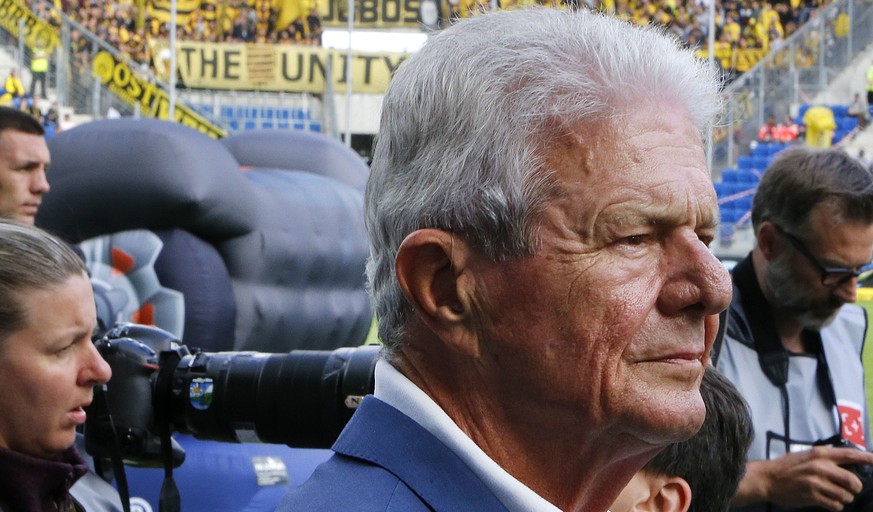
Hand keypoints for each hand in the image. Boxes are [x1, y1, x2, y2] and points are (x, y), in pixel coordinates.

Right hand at [734, 446, 872, 510]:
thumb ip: (824, 457)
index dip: (867, 458)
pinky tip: (829, 502)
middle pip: (853, 481)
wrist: (767, 478)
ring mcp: (816, 482)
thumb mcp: (806, 455)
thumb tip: (847, 461)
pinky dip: (836, 506)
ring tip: (836, 496)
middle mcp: (820, 466)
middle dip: (855, 488)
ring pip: (846, 495)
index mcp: (820, 454)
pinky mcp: (812, 496)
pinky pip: (835, 505)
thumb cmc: (787, 467)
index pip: (850, 455)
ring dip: (845, 498)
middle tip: (850, 489)